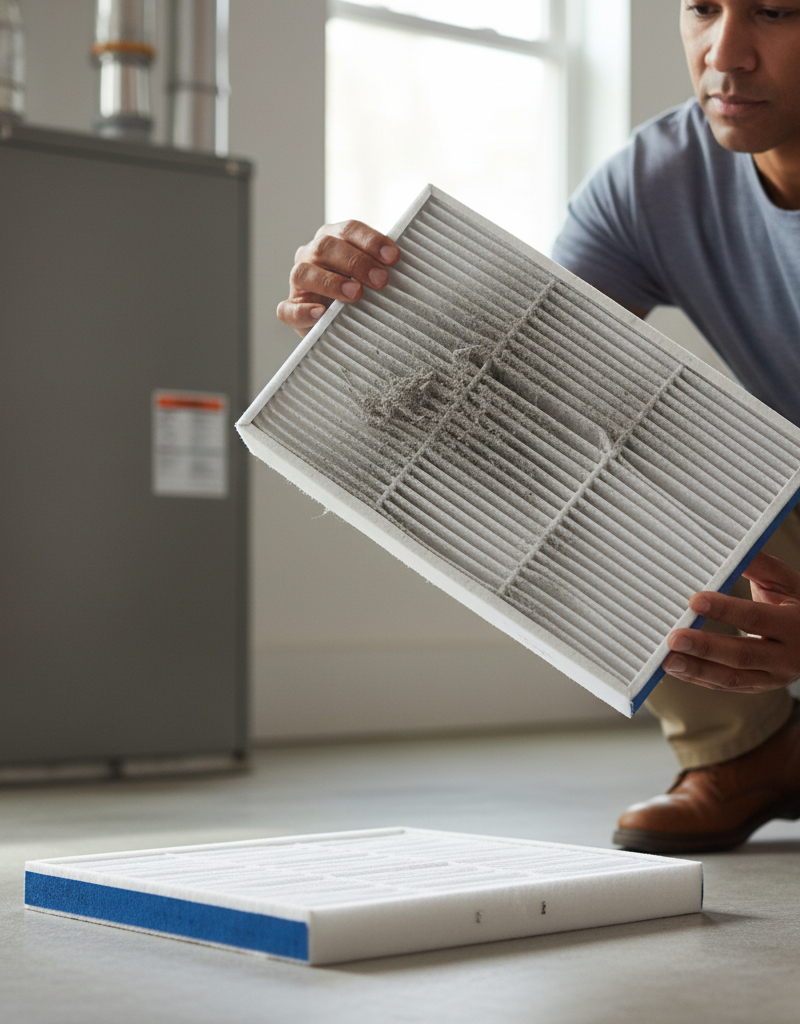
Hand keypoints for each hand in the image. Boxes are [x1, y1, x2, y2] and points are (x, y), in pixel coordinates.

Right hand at [277, 220, 400, 336]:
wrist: (341, 324)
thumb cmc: (363, 293)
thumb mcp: (374, 275)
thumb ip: (384, 267)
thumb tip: (411, 269)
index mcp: (333, 239)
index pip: (349, 230)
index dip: (371, 240)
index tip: (394, 257)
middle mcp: (312, 254)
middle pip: (327, 247)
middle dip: (357, 262)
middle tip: (381, 281)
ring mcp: (298, 281)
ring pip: (304, 272)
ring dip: (331, 282)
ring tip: (356, 293)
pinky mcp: (291, 308)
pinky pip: (288, 309)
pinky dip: (303, 311)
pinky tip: (321, 313)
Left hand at [662, 551, 799, 692]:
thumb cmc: (796, 602)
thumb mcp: (785, 582)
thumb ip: (759, 566)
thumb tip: (731, 548)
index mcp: (795, 625)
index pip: (756, 618)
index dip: (725, 610)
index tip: (694, 601)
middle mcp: (787, 657)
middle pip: (742, 655)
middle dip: (705, 647)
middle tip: (674, 638)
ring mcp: (772, 677)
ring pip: (732, 677)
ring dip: (697, 670)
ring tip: (667, 660)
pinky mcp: (758, 685)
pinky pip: (726, 685)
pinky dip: (700, 678)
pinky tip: (677, 668)